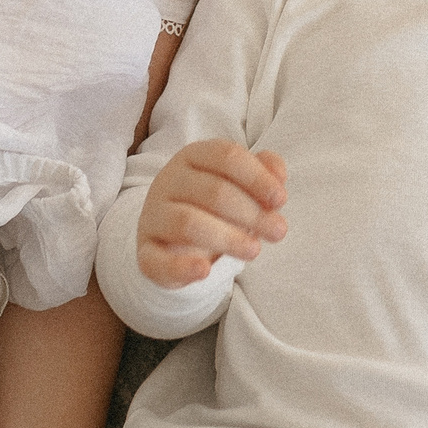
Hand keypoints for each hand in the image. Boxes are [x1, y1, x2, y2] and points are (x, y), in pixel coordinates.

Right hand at [136, 139, 287, 287]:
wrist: (172, 237)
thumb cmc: (214, 206)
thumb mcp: (240, 184)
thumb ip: (263, 174)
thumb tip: (279, 174)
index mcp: (193, 157)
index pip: (225, 156)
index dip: (257, 177)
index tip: (281, 199)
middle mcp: (169, 181)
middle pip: (213, 191)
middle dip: (252, 213)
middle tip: (279, 231)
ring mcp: (153, 216)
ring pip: (188, 223)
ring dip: (228, 238)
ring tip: (254, 251)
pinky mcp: (146, 252)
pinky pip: (157, 259)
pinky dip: (181, 266)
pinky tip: (205, 271)